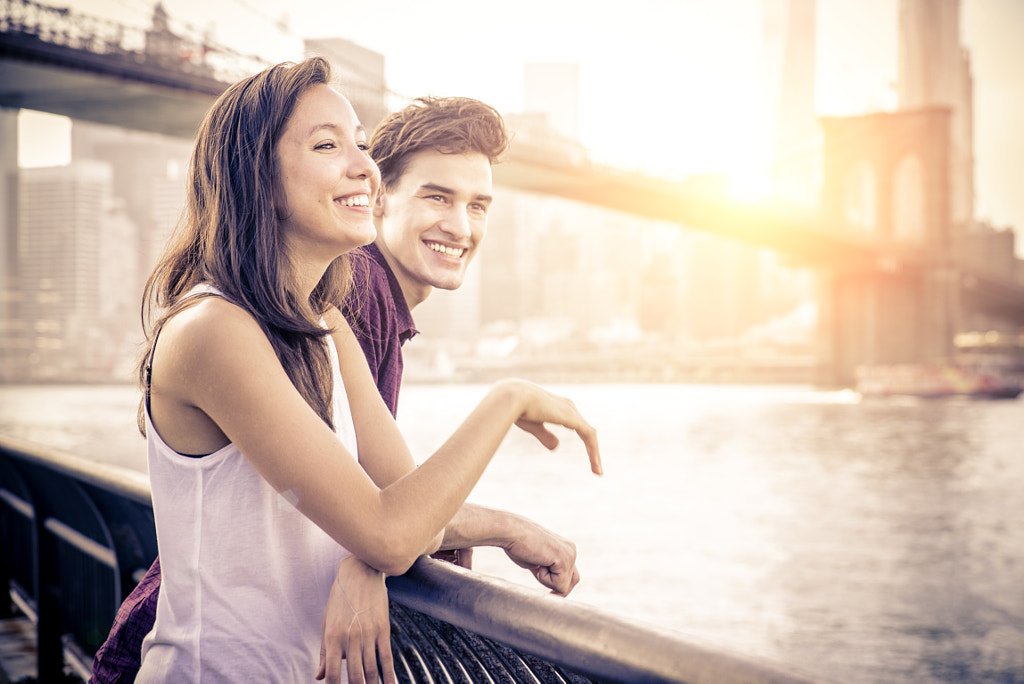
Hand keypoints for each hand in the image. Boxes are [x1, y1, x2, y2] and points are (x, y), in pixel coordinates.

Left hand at [316, 555, 395, 683]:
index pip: (333, 673)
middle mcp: (350, 637)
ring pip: (372, 670)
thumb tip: (320, 676)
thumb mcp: (327, 622)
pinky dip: (389, 675)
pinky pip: (386, 658)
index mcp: (333, 636)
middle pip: (355, 676)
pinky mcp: (383, 629)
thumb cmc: (340, 599)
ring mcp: (368, 633)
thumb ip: (325, 652)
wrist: (360, 573)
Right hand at [501, 379, 601, 474]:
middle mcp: (568, 407)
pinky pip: (589, 436)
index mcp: (558, 407)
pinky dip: (594, 451)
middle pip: (585, 430)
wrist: (513, 397)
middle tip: (596, 468)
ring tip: (598, 472)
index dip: (582, 439)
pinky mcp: (573, 418)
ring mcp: (571, 412)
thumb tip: (557, 447)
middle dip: (592, 448)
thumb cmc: (518, 410)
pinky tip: (595, 466)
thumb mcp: (534, 426)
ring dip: (594, 454)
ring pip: (589, 435)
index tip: (583, 454)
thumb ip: (545, 436)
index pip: (576, 424)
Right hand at [502, 516, 579, 595]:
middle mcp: (571, 550)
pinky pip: (558, 585)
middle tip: (538, 568)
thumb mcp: (536, 561)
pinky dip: (544, 579)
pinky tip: (537, 561)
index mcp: (566, 548)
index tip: (539, 572)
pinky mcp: (564, 559)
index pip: (569, 575)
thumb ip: (547, 570)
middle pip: (571, 582)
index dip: (554, 581)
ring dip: (548, 582)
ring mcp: (570, 555)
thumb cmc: (517, 545)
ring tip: (537, 564)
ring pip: (565, 586)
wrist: (511, 532)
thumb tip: (553, 589)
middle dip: (554, 584)